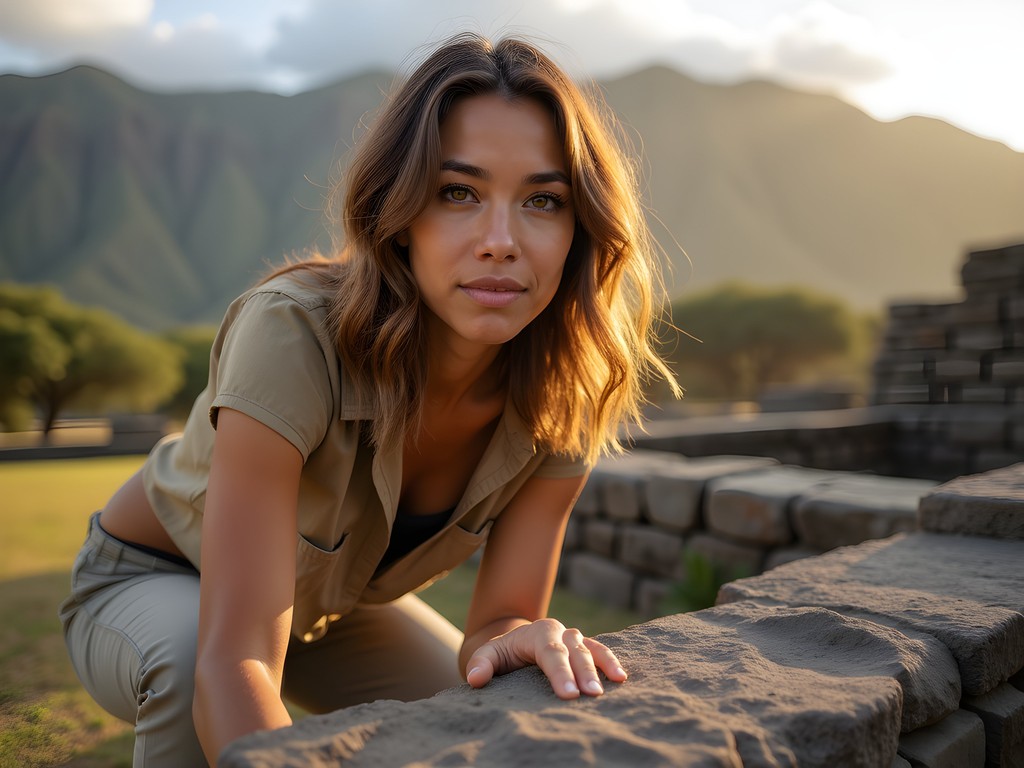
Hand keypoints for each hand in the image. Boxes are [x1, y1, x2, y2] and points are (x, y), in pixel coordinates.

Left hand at [465, 618, 626, 698]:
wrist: (516, 643)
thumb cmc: (503, 654)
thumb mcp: (488, 655)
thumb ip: (481, 664)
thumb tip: (475, 678)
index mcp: (538, 632)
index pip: (550, 653)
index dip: (560, 673)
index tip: (568, 695)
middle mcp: (560, 632)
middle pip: (574, 651)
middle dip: (583, 673)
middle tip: (591, 695)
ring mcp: (575, 639)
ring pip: (592, 648)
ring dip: (604, 666)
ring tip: (616, 683)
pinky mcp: (585, 648)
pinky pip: (601, 652)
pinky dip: (611, 662)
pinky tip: (621, 678)